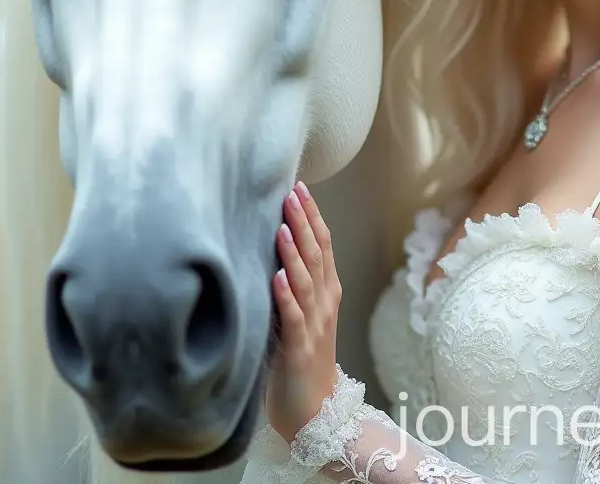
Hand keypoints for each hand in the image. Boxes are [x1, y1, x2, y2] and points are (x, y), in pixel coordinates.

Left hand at [266, 180, 342, 444]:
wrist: (314, 411)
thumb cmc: (300, 361)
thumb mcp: (301, 315)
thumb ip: (294, 284)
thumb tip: (273, 249)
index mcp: (326, 293)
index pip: (322, 246)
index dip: (313, 216)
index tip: (299, 187)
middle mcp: (325, 304)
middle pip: (317, 255)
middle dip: (304, 222)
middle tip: (291, 192)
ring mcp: (315, 326)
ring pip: (306, 281)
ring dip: (294, 252)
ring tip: (283, 226)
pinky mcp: (299, 349)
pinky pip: (293, 318)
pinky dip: (286, 296)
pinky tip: (277, 277)